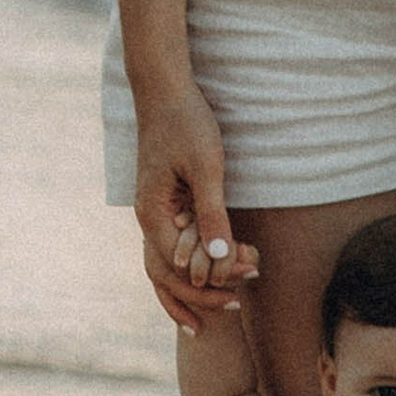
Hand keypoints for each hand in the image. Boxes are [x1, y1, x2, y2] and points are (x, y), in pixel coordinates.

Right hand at [132, 84, 254, 335]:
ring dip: (196, 284)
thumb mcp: (205, 168)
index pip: (179, 265)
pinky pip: (173, 247)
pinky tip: (211, 274)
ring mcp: (154, 213)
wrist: (165, 90)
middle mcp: (147, 219)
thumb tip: (221, 259)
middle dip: (203, 291)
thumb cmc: (186, 123)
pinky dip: (190, 267)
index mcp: (152, 214)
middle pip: (168, 274)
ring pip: (167, 265)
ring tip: (226, 305)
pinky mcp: (164, 204)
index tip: (248, 276)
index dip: (212, 277)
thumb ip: (212, 214)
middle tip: (238, 303)